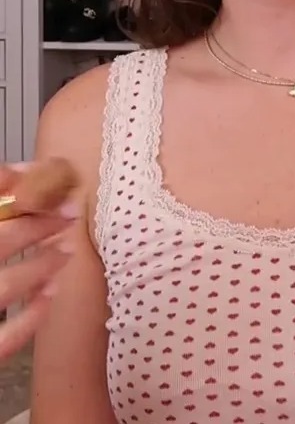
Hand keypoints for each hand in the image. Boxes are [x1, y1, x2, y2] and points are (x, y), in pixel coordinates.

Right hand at [0, 162, 78, 361]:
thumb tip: (16, 172)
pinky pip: (3, 339)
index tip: (49, 192)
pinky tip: (51, 293)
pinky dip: (30, 316)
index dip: (20, 201)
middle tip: (69, 215)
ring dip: (41, 264)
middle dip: (38, 227)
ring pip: (4, 287)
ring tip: (66, 250)